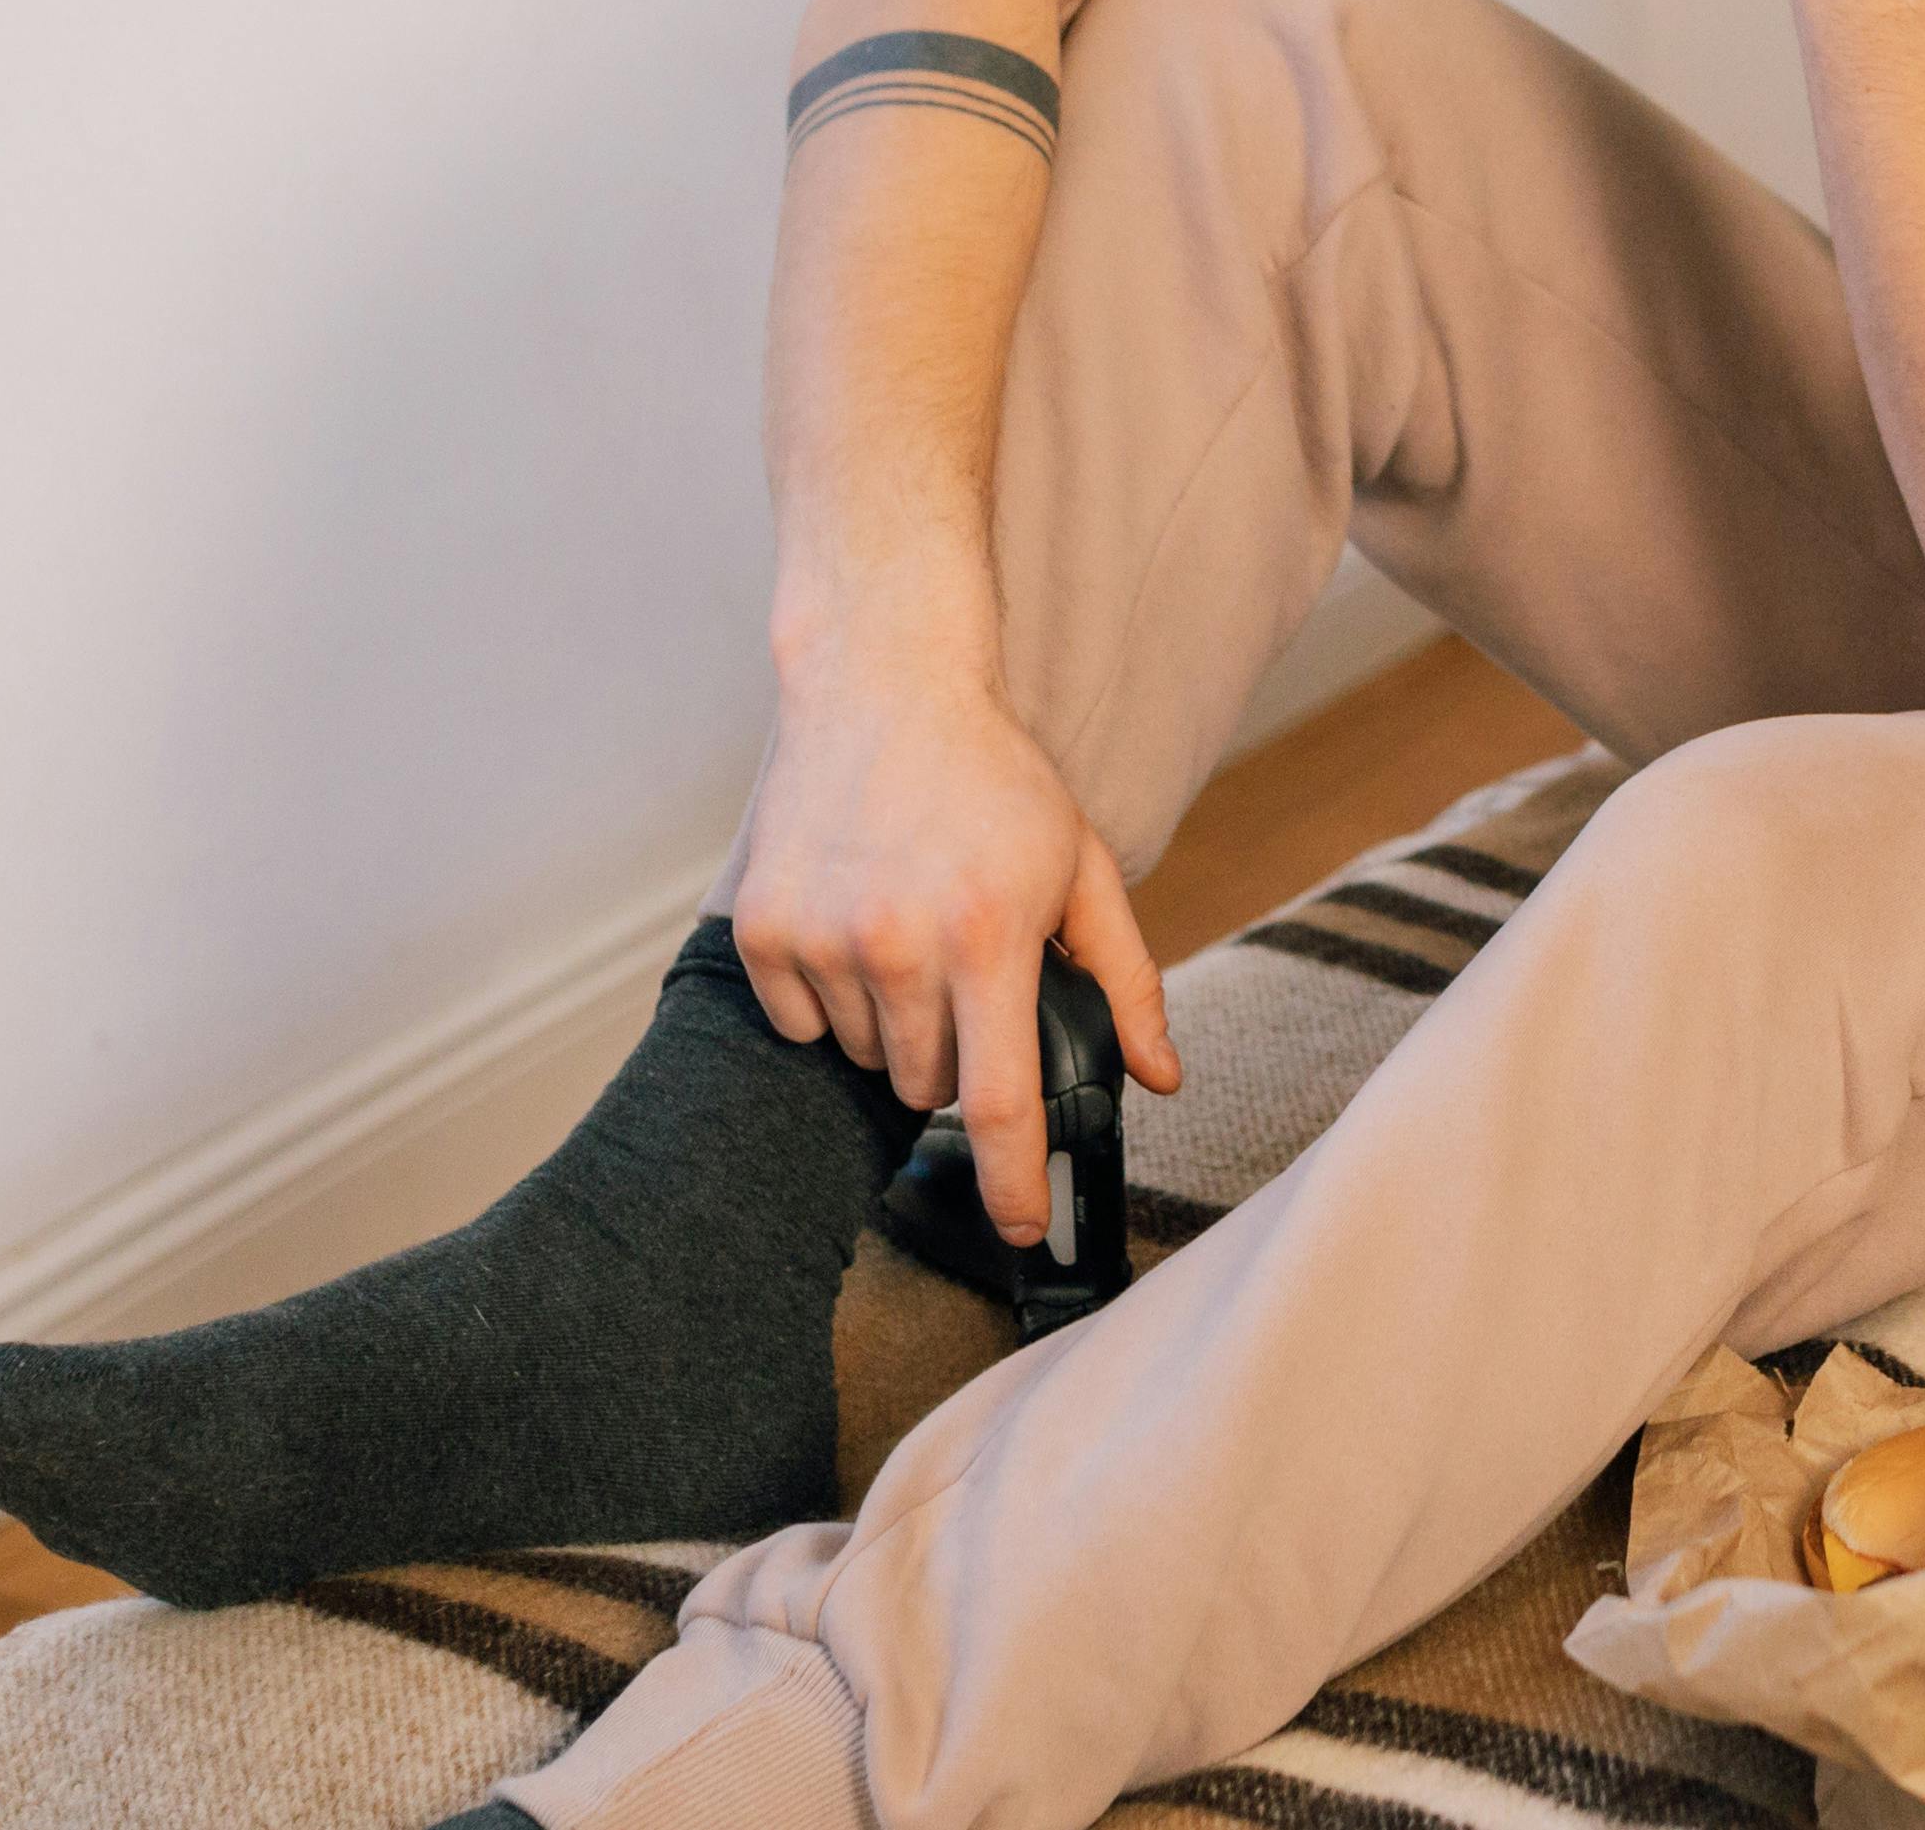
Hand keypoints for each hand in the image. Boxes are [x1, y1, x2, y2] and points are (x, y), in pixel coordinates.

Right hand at [731, 633, 1182, 1247]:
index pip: (998, 1102)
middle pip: (929, 1085)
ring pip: (865, 1058)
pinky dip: (830, 1000)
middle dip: (959, 1055)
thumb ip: (1127, 981)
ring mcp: (822, 940)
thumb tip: (1161, 1076)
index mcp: (989, 938)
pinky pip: (800, 1025)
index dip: (1011, 1183)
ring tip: (911, 931)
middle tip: (968, 973)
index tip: (1023, 1232)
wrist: (885, 692)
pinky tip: (856, 925)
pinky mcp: (763, 932)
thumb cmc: (997, 785)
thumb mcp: (1083, 869)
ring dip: (894, 1025)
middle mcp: (898, 947)